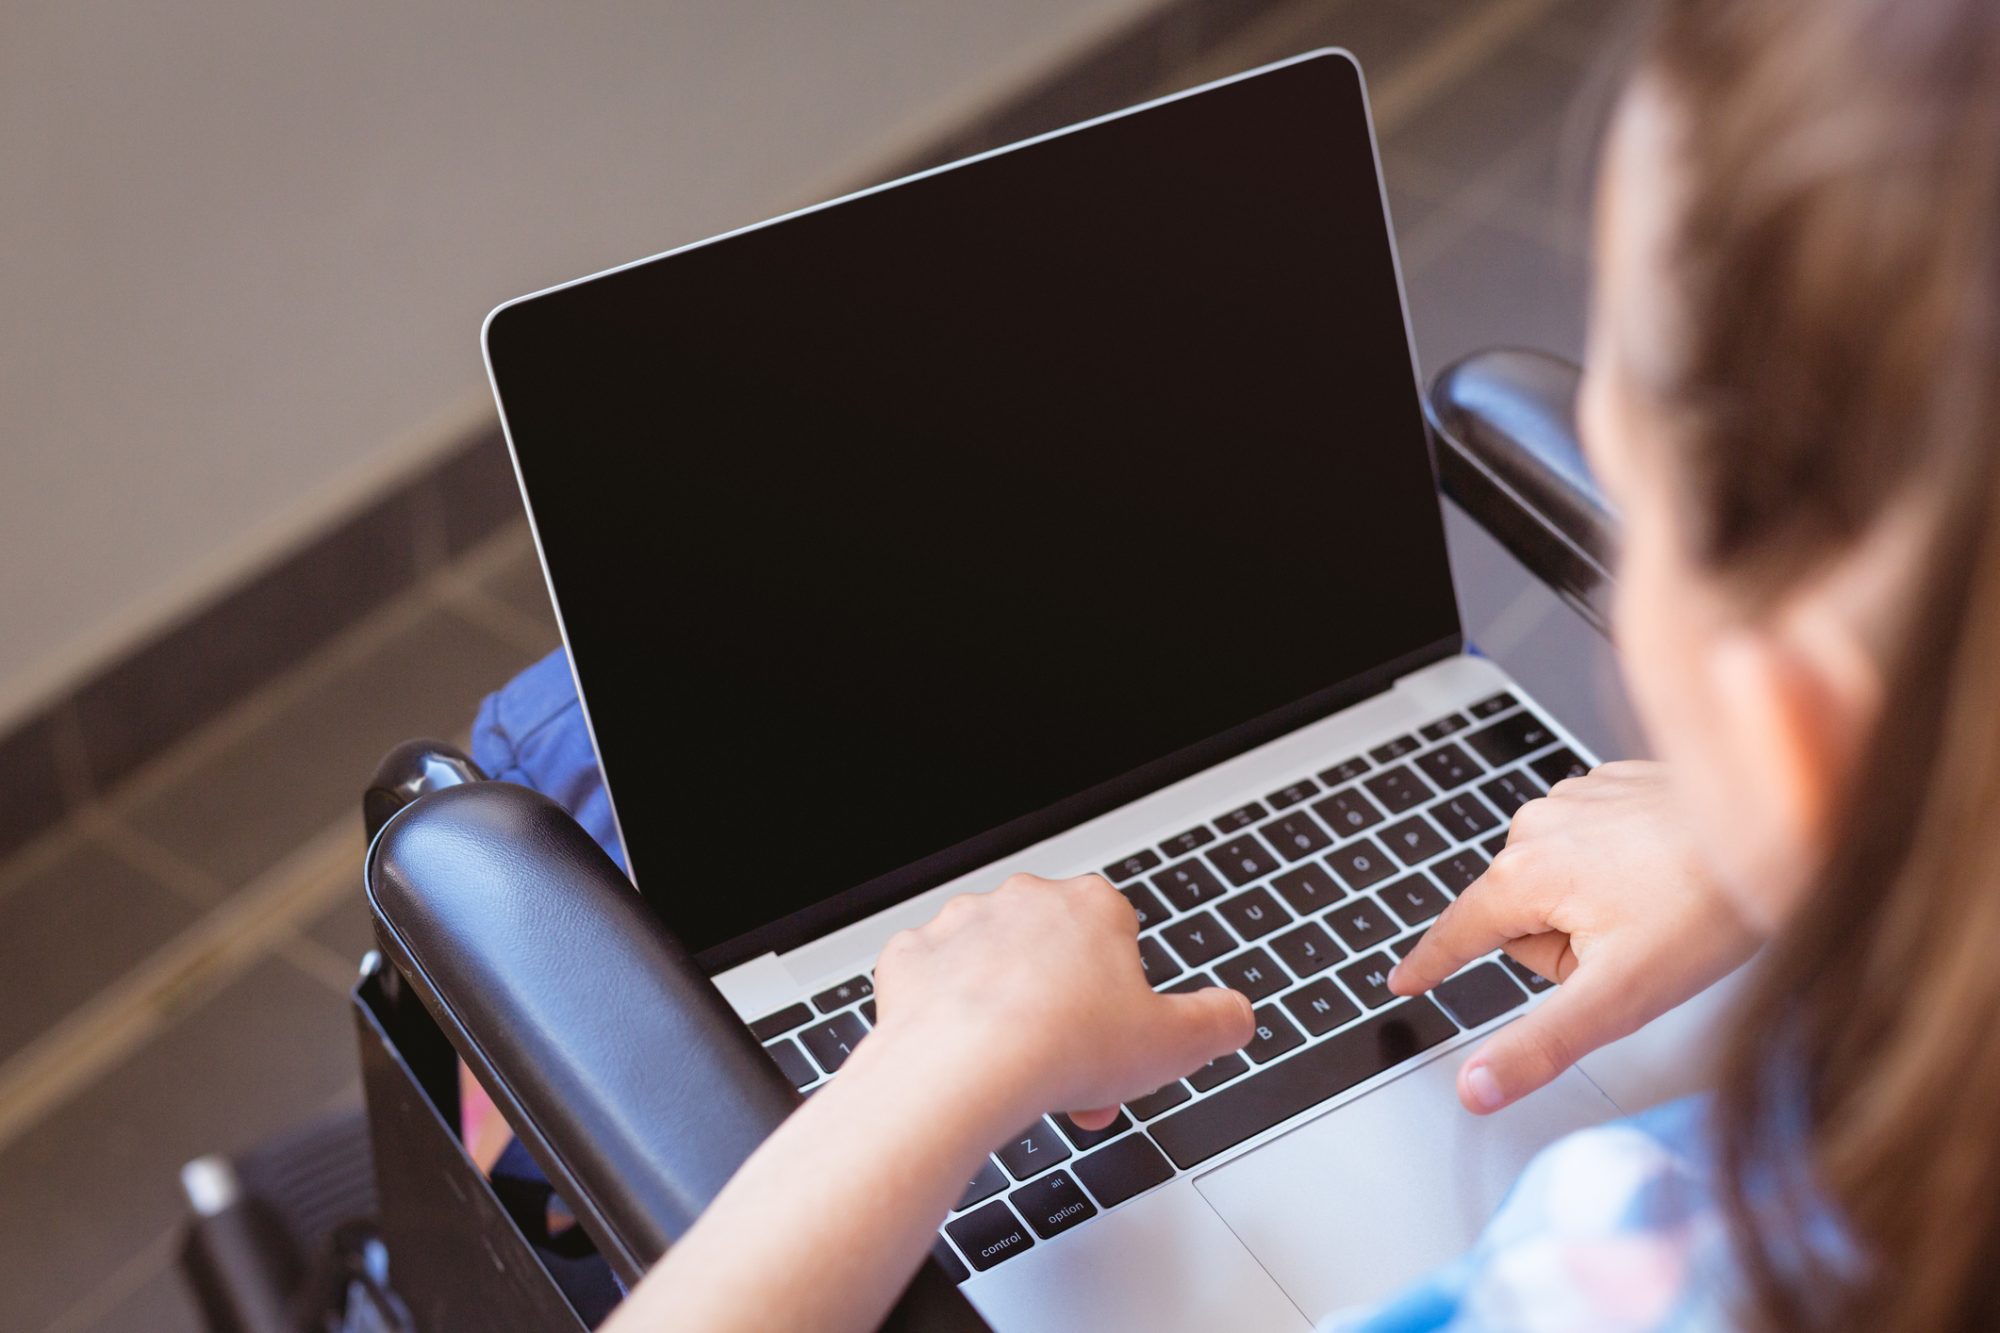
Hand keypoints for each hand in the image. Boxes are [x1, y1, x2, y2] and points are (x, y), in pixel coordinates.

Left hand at [872, 873, 1253, 1132]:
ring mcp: (961, 924)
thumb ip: (1218, 1022)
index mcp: (1091, 907)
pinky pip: (934, 982)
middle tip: (1073, 1079)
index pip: (1119, 944)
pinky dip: (946, 1014)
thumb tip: (1236, 1015)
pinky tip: (961, 1052)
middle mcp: (1024, 900)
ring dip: (1008, 1014)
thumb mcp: (1176, 1045)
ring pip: (994, 970)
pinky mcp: (910, 957)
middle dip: (1067, 1019)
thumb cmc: (1063, 1049)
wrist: (964, 1069)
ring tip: (1018, 1077)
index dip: (1123, 1003)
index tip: (1118, 1046)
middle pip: (1056, 961)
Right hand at [1388, 761, 1758, 1113]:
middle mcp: (1537, 824)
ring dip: (1592, 905)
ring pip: (1557, 879)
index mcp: (1522, 874)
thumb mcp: (1617, 999)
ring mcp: (1576, 797)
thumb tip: (1475, 1088)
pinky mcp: (1614, 783)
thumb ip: (1536, 1045)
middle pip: (1520, 916)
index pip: (1456, 934)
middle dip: (1563, 946)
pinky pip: (1592, 843)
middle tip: (1630, 954)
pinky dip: (1618, 866)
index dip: (1430, 966)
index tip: (1403, 982)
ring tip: (1657, 911)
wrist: (1785, 826)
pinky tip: (1663, 875)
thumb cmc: (1709, 907)